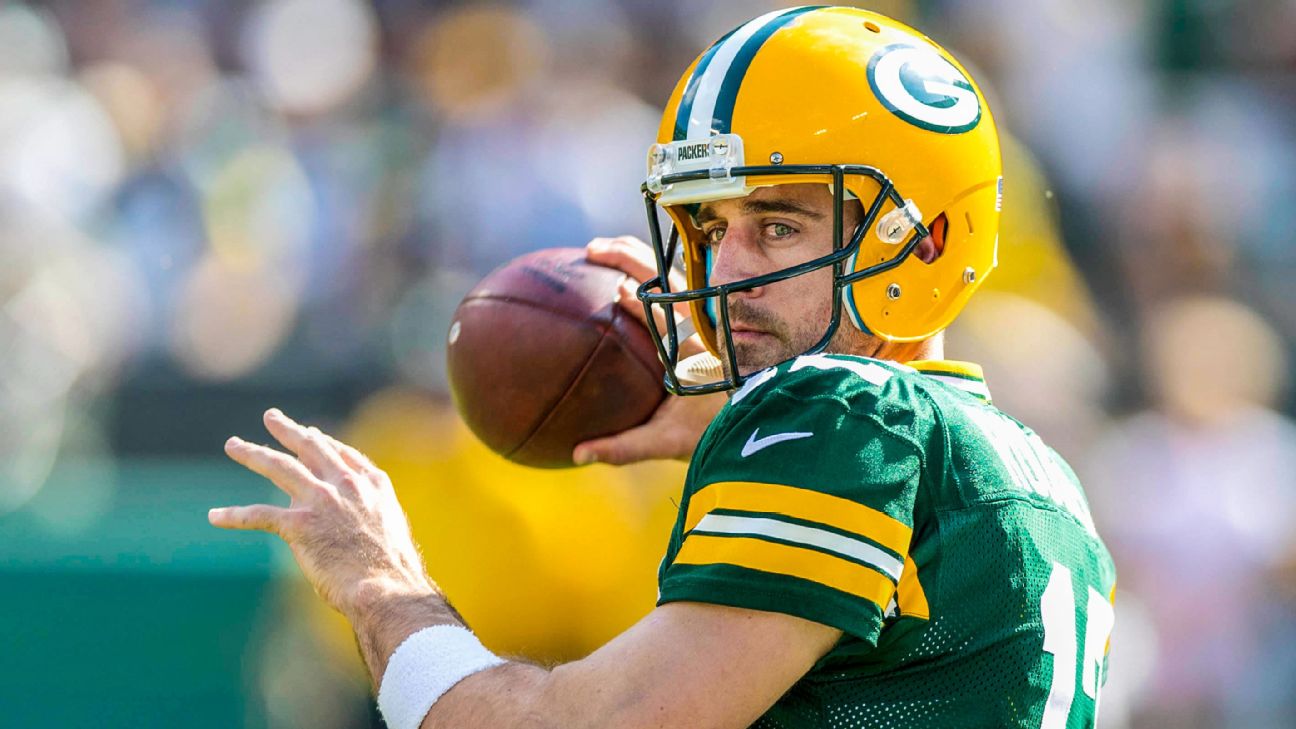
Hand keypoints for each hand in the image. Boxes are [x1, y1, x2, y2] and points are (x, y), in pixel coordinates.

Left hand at [210, 409, 434, 621]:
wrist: (386, 586)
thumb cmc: (394, 571)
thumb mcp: (392, 530)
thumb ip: (372, 517)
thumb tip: (356, 526)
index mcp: (372, 484)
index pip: (342, 454)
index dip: (323, 441)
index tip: (310, 432)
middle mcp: (346, 484)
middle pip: (310, 448)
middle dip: (287, 430)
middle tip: (271, 417)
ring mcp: (321, 501)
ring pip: (279, 467)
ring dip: (252, 453)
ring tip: (233, 444)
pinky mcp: (299, 525)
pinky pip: (258, 515)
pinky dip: (233, 516)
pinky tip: (214, 516)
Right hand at [575, 236, 726, 464]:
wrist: (755, 421)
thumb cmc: (713, 431)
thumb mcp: (668, 443)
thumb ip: (624, 448)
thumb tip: (578, 454)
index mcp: (693, 352)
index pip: (667, 318)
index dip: (642, 301)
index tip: (618, 290)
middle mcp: (698, 326)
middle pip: (664, 279)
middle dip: (628, 257)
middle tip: (592, 250)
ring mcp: (700, 317)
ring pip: (668, 275)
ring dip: (634, 258)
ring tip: (599, 250)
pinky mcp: (699, 318)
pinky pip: (671, 287)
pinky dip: (643, 275)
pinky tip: (616, 275)